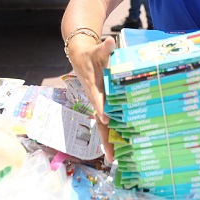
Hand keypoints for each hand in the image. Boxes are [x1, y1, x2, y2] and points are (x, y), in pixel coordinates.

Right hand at [68, 35, 116, 161]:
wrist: (79, 56)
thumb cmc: (90, 55)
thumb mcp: (97, 50)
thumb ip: (105, 48)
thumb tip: (109, 42)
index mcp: (94, 88)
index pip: (98, 100)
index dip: (102, 108)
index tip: (105, 118)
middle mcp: (96, 99)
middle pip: (101, 120)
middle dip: (105, 138)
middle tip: (111, 156)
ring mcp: (99, 103)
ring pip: (104, 123)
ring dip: (109, 139)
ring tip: (115, 157)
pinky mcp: (102, 104)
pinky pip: (108, 120)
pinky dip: (112, 132)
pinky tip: (120, 145)